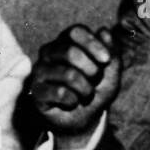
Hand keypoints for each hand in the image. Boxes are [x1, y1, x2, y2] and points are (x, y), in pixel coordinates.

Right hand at [28, 25, 119, 142]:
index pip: (75, 31)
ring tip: (86, 94)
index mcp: (67, 41)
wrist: (85, 117)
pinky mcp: (36, 91)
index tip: (106, 60)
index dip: (93, 44)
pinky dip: (74, 100)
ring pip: (68, 75)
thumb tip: (103, 31)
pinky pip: (60, 93)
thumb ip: (112, 53)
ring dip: (86, 89)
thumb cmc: (97, 89)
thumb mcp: (112, 73)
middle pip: (70, 52)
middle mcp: (49, 52)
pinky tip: (72, 102)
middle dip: (92, 70)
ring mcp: (40, 71)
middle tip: (95, 81)